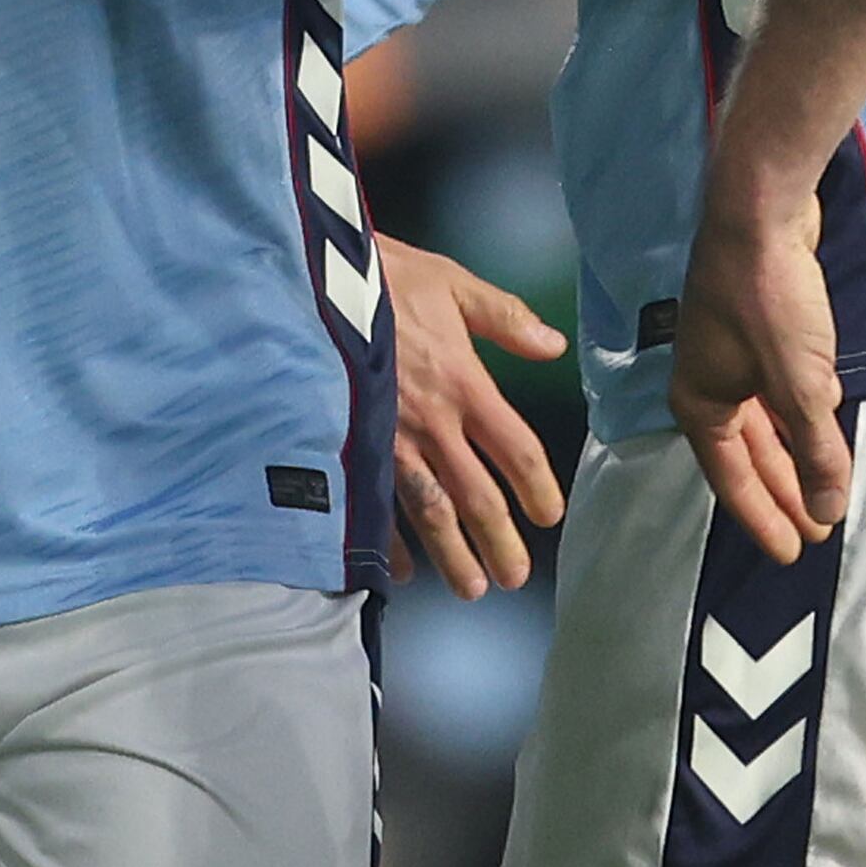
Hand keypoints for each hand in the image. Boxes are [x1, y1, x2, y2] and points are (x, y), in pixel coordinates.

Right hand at [380, 235, 569, 593]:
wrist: (312, 283)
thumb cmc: (384, 278)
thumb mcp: (451, 283)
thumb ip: (504, 318)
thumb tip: (553, 346)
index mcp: (464, 383)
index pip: (515, 448)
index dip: (536, 486)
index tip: (548, 516)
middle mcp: (433, 422)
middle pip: (477, 495)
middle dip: (498, 541)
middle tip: (515, 577)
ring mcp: (389, 440)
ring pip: (430, 512)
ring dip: (453, 554)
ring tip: (472, 589)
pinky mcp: (350, 445)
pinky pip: (374, 506)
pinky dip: (389, 542)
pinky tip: (403, 570)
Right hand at [669, 167, 849, 561]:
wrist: (761, 211)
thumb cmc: (769, 298)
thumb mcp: (802, 385)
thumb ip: (816, 451)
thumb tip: (827, 510)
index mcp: (700, 402)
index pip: (732, 480)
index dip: (765, 518)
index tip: (792, 552)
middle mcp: (707, 382)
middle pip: (749, 455)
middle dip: (784, 493)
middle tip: (815, 532)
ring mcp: (730, 353)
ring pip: (764, 422)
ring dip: (793, 456)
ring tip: (821, 491)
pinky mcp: (756, 327)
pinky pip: (776, 390)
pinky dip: (797, 415)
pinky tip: (820, 427)